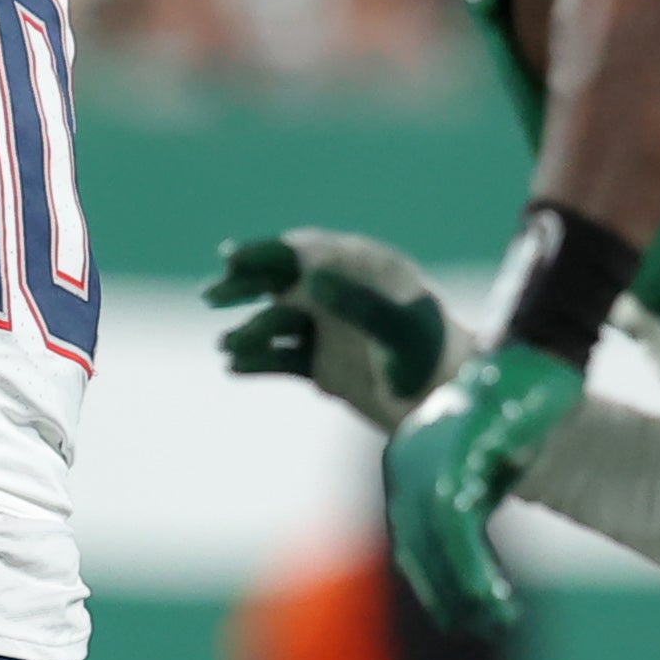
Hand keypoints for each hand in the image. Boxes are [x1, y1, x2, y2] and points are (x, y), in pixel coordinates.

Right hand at [204, 231, 465, 430]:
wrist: (446, 408)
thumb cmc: (432, 360)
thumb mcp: (398, 329)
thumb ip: (358, 302)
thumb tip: (311, 276)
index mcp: (362, 270)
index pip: (305, 251)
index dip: (266, 252)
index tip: (232, 258)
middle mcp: (340, 296)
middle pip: (281, 282)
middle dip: (245, 286)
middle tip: (213, 295)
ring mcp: (330, 331)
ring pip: (277, 323)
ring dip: (250, 331)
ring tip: (227, 346)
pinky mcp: (323, 366)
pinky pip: (281, 359)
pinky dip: (258, 362)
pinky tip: (234, 367)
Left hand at [381, 344, 586, 639]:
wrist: (539, 357)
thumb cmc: (515, 415)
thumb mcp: (483, 473)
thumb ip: (467, 512)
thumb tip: (465, 575)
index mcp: (404, 468)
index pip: (409, 544)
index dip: (434, 588)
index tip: (463, 621)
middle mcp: (405, 461)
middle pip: (416, 548)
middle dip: (448, 597)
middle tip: (484, 628)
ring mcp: (427, 452)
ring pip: (433, 540)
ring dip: (463, 588)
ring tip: (496, 619)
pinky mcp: (458, 446)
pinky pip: (454, 519)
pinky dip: (469, 563)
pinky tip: (491, 593)